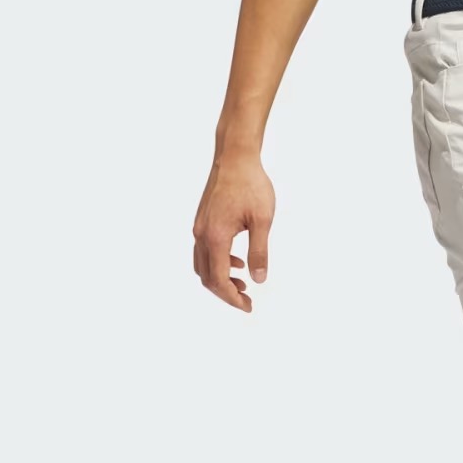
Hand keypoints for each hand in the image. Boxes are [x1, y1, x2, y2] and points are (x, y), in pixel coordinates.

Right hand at [193, 149, 275, 310]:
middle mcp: (201, 235)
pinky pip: (203, 251)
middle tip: (246, 300)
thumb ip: (260, 251)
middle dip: (225, 293)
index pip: (219, 280)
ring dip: (220, 279)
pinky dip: (217, 263)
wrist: (234, 157)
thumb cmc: (251, 184)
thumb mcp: (263, 220)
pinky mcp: (201, 220)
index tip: (248, 306)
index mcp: (215, 237)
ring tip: (243, 283)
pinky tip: (237, 261)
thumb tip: (259, 278)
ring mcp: (198, 227)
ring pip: (202, 265)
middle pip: (207, 277)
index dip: (232, 298)